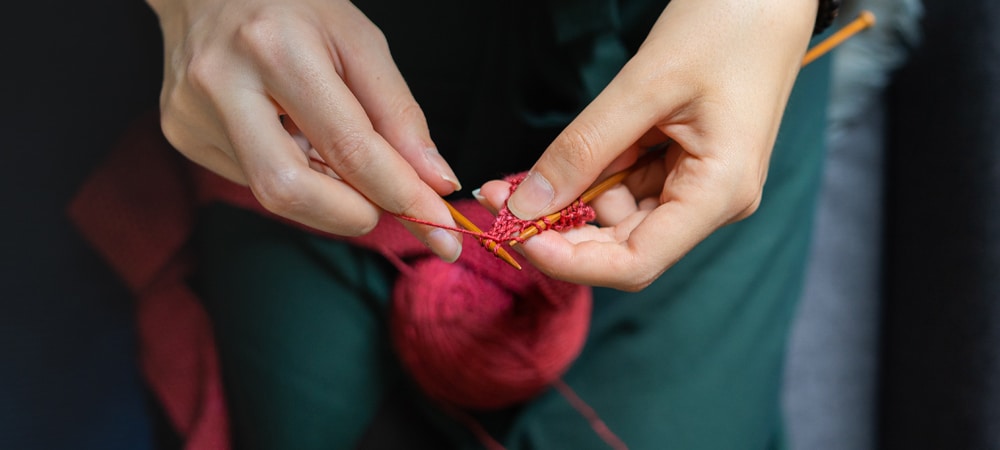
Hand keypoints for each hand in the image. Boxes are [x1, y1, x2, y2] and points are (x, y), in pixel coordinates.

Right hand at [148, 0, 462, 260]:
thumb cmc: (294, 8)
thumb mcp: (360, 42)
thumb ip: (400, 115)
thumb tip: (435, 183)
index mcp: (275, 48)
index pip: (347, 147)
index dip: (399, 194)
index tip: (439, 225)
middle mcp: (222, 83)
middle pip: (289, 190)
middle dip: (351, 215)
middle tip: (388, 209)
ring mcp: (192, 114)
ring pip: (272, 193)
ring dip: (325, 193)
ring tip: (335, 151)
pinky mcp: (182, 133)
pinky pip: (253, 179)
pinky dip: (293, 173)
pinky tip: (293, 136)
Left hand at [479, 0, 816, 289]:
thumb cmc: (726, 25)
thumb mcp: (643, 86)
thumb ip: (583, 149)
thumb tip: (525, 205)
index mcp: (719, 192)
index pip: (636, 262)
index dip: (572, 261)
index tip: (515, 236)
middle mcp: (712, 201)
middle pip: (622, 245)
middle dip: (557, 231)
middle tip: (497, 201)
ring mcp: (698, 185)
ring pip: (618, 216)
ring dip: (566, 204)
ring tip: (515, 181)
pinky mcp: (683, 165)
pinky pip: (626, 186)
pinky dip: (586, 180)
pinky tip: (554, 167)